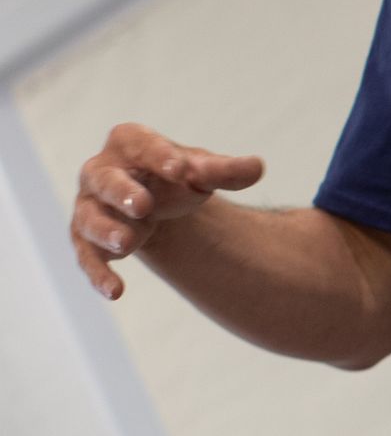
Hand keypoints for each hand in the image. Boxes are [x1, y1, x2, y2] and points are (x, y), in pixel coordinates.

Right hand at [70, 123, 264, 299]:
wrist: (155, 203)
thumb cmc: (176, 178)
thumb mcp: (201, 173)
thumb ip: (225, 171)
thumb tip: (257, 167)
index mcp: (130, 144)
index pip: (142, 145)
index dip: (159, 155)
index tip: (180, 169)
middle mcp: (102, 172)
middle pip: (105, 180)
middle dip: (122, 192)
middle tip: (143, 205)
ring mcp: (91, 207)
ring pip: (90, 219)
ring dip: (107, 231)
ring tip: (128, 243)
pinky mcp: (88, 241)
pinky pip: (87, 258)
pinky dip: (99, 274)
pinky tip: (115, 291)